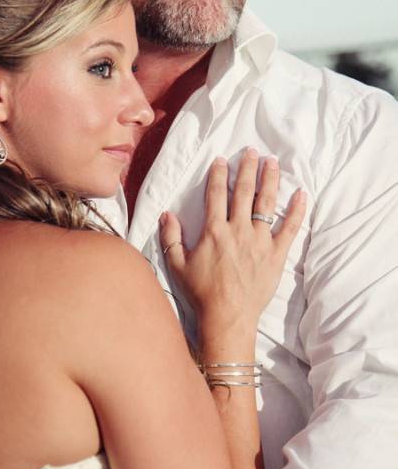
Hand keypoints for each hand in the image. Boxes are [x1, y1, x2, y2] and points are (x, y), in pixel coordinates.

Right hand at [159, 149, 305, 339]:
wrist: (228, 316)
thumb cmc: (201, 292)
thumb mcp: (178, 265)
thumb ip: (171, 238)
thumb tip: (166, 215)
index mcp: (214, 231)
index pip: (216, 195)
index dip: (218, 175)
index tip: (221, 160)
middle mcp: (238, 230)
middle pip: (243, 192)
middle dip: (247, 169)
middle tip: (252, 151)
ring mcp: (259, 241)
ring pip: (266, 203)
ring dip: (269, 180)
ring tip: (272, 163)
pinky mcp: (276, 254)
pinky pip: (289, 227)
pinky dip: (296, 210)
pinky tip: (301, 193)